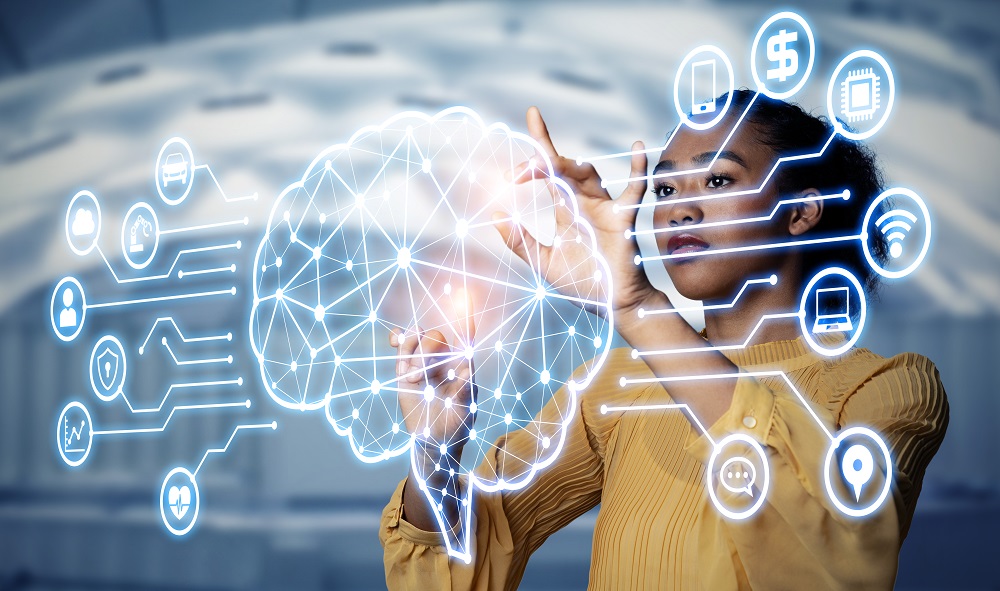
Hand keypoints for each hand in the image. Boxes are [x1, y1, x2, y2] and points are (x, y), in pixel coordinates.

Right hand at [391, 321, 475, 472]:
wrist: (434, 442)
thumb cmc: (456, 426)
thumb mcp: (465, 411)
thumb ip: (465, 390)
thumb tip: (466, 368)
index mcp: (462, 364)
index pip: (465, 337)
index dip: (465, 319)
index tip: (464, 298)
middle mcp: (443, 359)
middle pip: (435, 337)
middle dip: (425, 352)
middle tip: (418, 379)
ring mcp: (423, 362)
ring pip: (417, 337)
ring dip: (412, 352)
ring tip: (411, 377)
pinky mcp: (405, 369)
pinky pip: (401, 344)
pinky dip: (398, 337)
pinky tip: (395, 340)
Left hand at [493, 106, 659, 319]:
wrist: (613, 306)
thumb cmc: (583, 284)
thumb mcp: (543, 262)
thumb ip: (520, 241)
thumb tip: (495, 216)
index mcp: (564, 210)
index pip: (548, 174)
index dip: (535, 155)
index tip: (515, 159)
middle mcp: (583, 203)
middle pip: (564, 167)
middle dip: (543, 158)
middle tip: (520, 170)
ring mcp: (604, 208)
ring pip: (587, 174)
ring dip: (567, 166)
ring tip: (548, 163)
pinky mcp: (623, 220)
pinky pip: (634, 190)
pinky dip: (638, 169)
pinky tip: (637, 149)